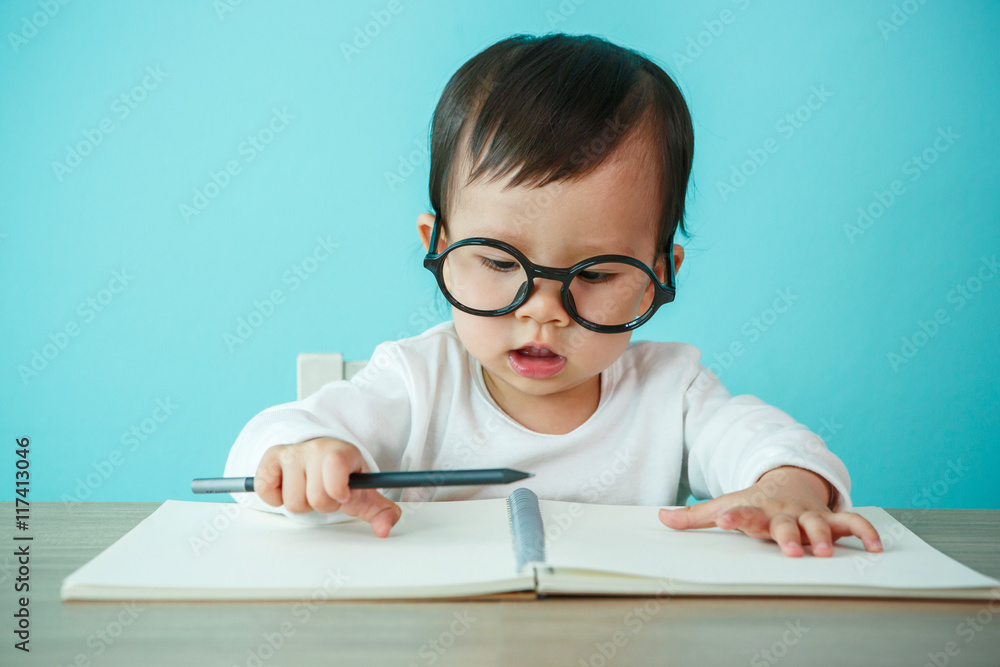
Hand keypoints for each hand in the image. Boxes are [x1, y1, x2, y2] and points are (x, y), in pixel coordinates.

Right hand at [255, 437, 400, 537]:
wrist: (321, 452)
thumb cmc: (343, 476)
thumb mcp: (364, 492)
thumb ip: (380, 511)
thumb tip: (385, 529)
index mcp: (341, 452)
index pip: (335, 466)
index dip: (338, 489)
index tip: (343, 494)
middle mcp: (314, 447)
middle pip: (314, 497)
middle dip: (323, 504)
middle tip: (327, 494)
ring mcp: (290, 452)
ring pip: (291, 501)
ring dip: (301, 503)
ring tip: (309, 490)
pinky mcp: (269, 458)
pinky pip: (266, 491)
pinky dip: (276, 498)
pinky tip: (289, 487)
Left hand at [657, 467, 882, 556]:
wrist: (789, 480)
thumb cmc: (754, 502)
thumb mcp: (724, 505)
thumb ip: (694, 517)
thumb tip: (660, 518)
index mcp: (756, 511)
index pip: (743, 512)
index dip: (735, 515)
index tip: (728, 518)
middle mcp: (784, 514)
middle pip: (786, 525)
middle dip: (788, 536)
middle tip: (789, 548)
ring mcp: (809, 515)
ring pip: (819, 525)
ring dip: (823, 537)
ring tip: (826, 551)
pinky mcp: (831, 518)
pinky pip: (853, 523)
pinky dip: (866, 532)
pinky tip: (876, 547)